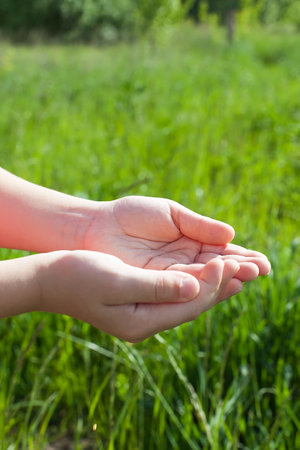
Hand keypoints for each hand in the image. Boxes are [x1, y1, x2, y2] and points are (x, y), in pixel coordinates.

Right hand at [40, 250, 241, 341]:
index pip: (188, 304)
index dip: (212, 283)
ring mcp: (142, 315)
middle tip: (245, 264)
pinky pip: (175, 293)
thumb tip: (193, 286)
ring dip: (211, 283)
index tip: (228, 259)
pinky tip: (204, 270)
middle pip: (192, 305)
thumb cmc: (78, 275)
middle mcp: (145, 323)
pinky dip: (193, 280)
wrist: (49, 279)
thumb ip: (155, 286)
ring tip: (235, 266)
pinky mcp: (139, 302)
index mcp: (140, 322)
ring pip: (186, 300)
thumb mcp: (116, 279)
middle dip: (220, 285)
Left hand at [84, 196, 269, 282]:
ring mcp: (169, 277)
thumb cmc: (131, 215)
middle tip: (260, 270)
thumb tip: (231, 234)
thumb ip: (198, 225)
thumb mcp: (170, 214)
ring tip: (245, 275)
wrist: (97, 226)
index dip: (243, 258)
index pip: (222, 253)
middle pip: (217, 271)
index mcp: (190, 243)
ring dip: (224, 279)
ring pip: (202, 282)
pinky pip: (181, 289)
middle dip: (239, 270)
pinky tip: (217, 284)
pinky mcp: (155, 287)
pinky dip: (200, 287)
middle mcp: (183, 264)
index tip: (263, 262)